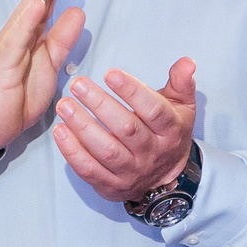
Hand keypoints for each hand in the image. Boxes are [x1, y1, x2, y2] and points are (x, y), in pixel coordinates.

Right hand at [0, 0, 82, 157]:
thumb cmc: (14, 98)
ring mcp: (7, 47)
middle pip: (36, 1)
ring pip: (25, 13)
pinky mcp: (1, 63)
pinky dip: (27, 20)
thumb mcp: (48, 67)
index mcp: (30, 37)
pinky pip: (16, 39)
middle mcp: (17, 36)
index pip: (46, 4)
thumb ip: (61, 40)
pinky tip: (36, 3)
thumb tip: (77, 11)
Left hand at [55, 58, 195, 204]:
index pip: (154, 110)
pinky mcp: (111, 185)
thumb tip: (187, 61)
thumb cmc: (168, 133)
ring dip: (82, 127)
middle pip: (126, 128)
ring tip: (65, 105)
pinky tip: (60, 131)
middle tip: (78, 84)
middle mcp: (152, 152)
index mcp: (170, 130)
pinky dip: (72, 152)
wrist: (165, 177)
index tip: (110, 73)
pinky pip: (89, 170)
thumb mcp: (182, 107)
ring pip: (106, 150)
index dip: (132, 91)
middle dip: (100, 104)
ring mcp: (131, 171)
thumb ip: (181, 82)